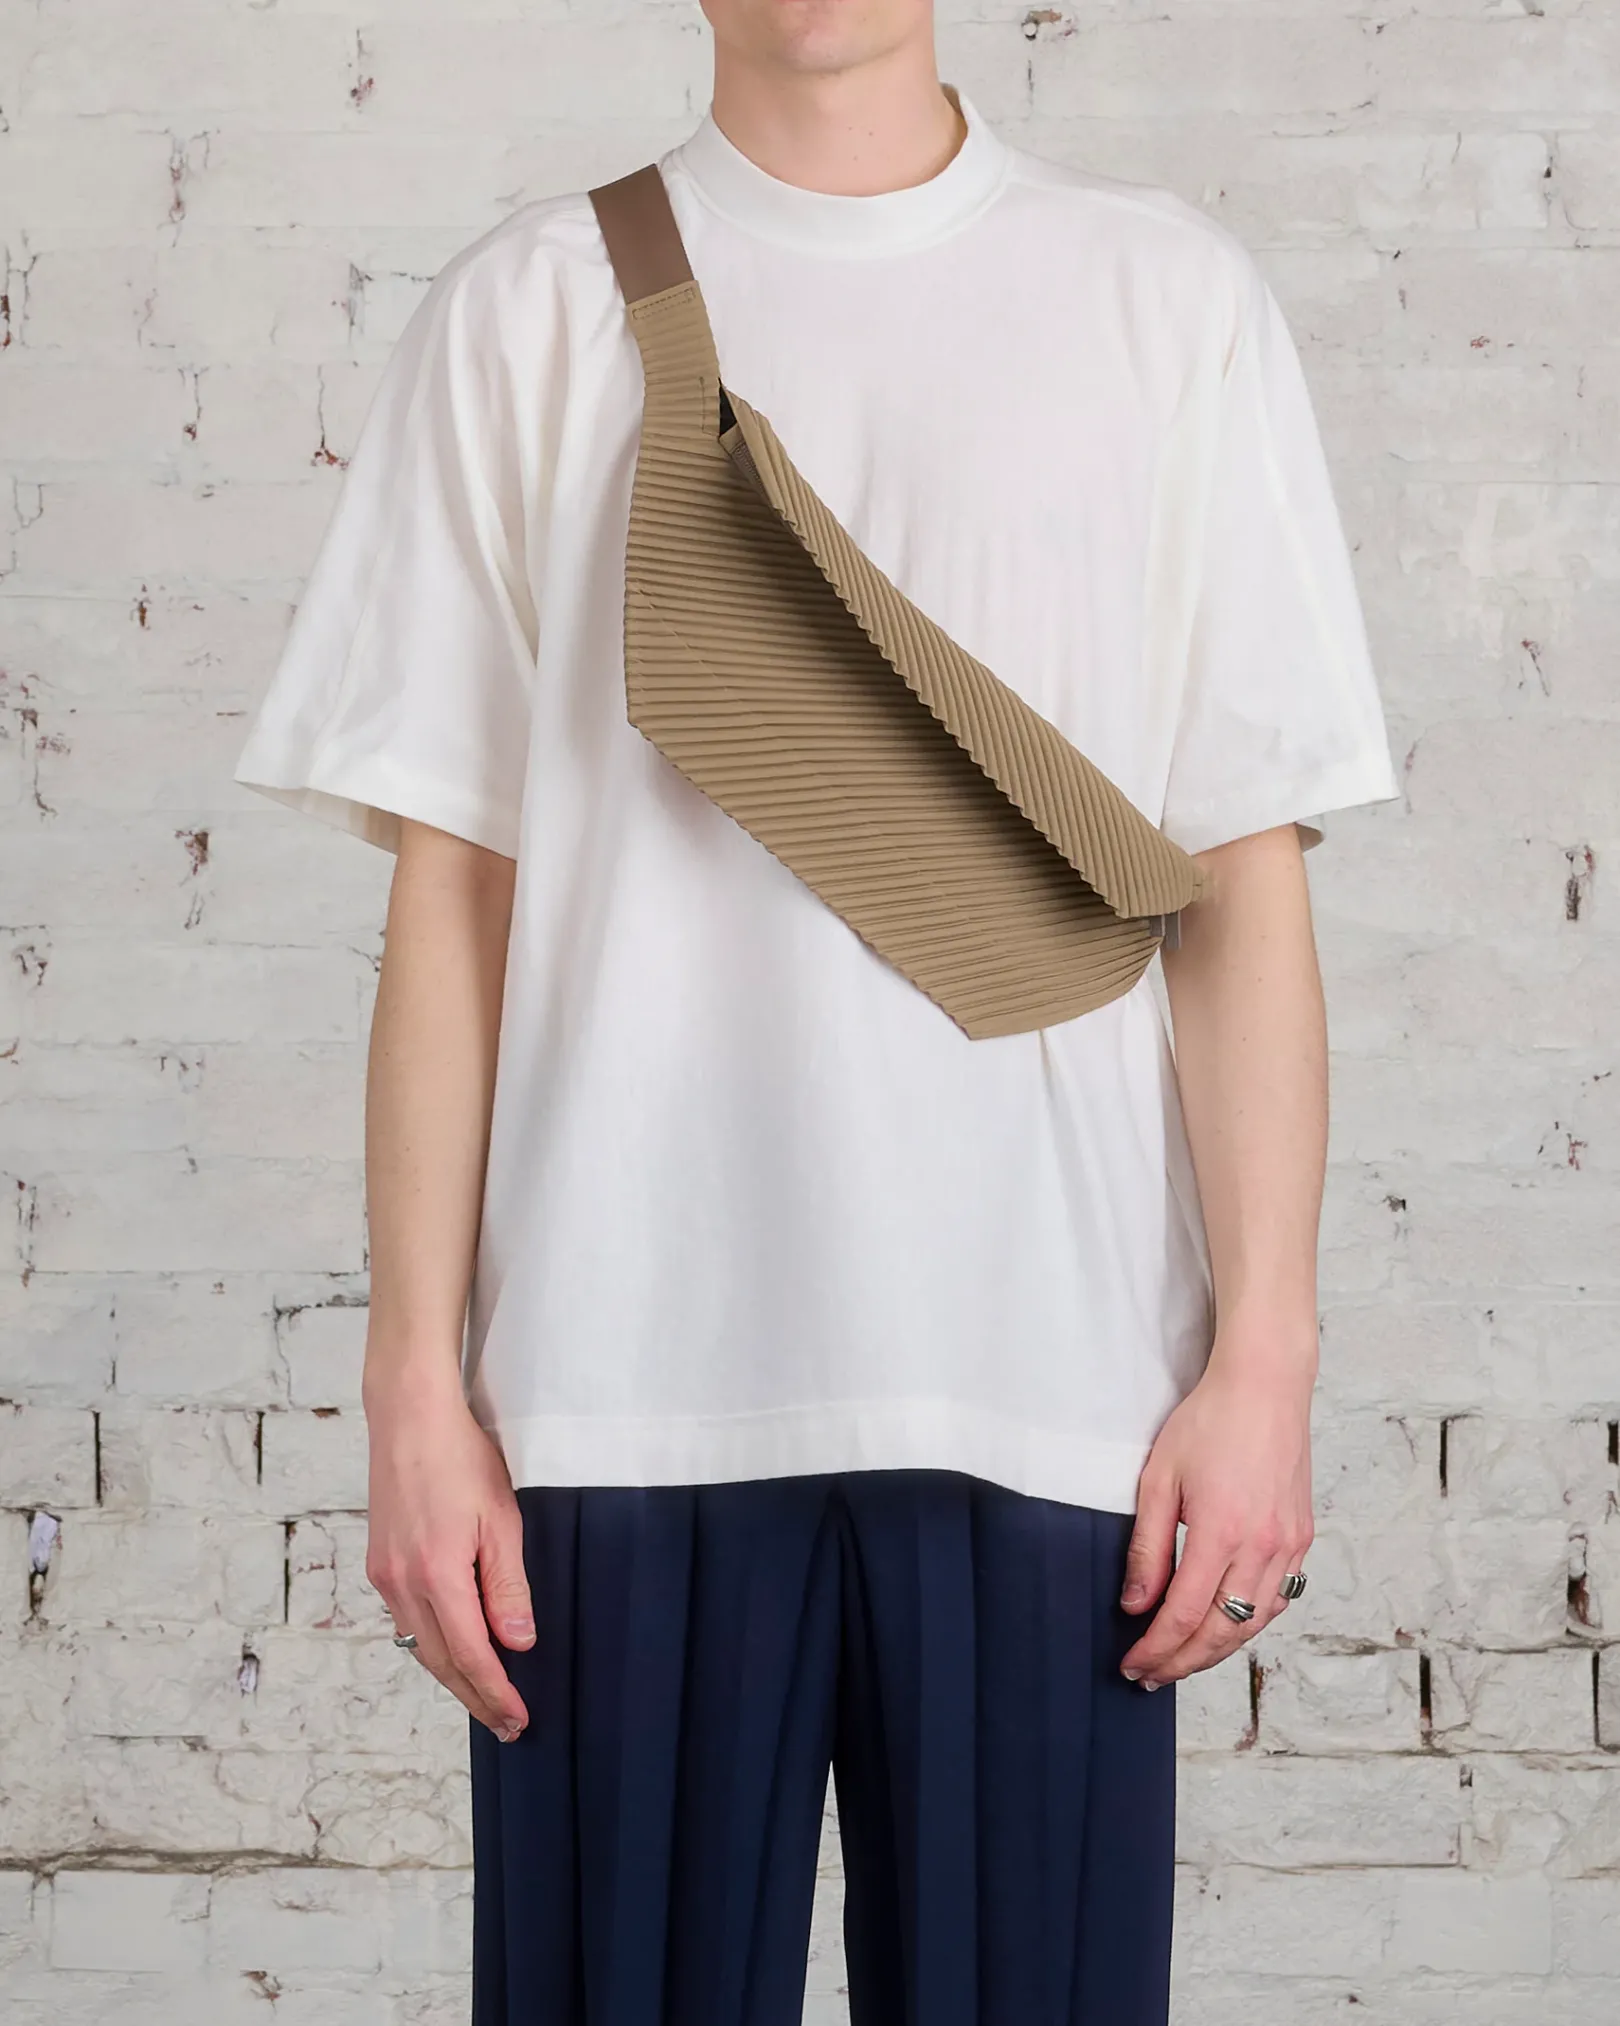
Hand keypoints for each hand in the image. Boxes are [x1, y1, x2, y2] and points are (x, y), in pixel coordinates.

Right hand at [363, 1374, 534, 1740]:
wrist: (408, 1417)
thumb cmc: (460, 1457)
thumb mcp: (500, 1518)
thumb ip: (508, 1585)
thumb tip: (516, 1642)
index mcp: (437, 1576)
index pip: (472, 1655)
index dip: (495, 1692)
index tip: (517, 1719)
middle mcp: (402, 1584)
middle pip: (440, 1661)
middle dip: (474, 1697)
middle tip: (505, 1724)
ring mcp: (385, 1575)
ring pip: (420, 1643)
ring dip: (452, 1673)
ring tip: (483, 1695)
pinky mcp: (379, 1562)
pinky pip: (407, 1619)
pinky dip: (433, 1642)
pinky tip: (452, 1646)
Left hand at [1118, 1342, 1314, 1688]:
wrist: (1265, 1386)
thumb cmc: (1209, 1421)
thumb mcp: (1159, 1478)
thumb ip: (1148, 1547)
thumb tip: (1136, 1604)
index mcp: (1221, 1533)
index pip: (1183, 1615)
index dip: (1155, 1649)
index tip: (1132, 1664)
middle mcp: (1262, 1548)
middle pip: (1221, 1632)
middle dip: (1182, 1662)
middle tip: (1151, 1676)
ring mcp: (1288, 1545)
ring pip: (1253, 1622)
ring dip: (1216, 1649)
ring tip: (1182, 1659)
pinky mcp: (1302, 1537)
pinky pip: (1278, 1598)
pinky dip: (1250, 1621)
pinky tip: (1226, 1623)